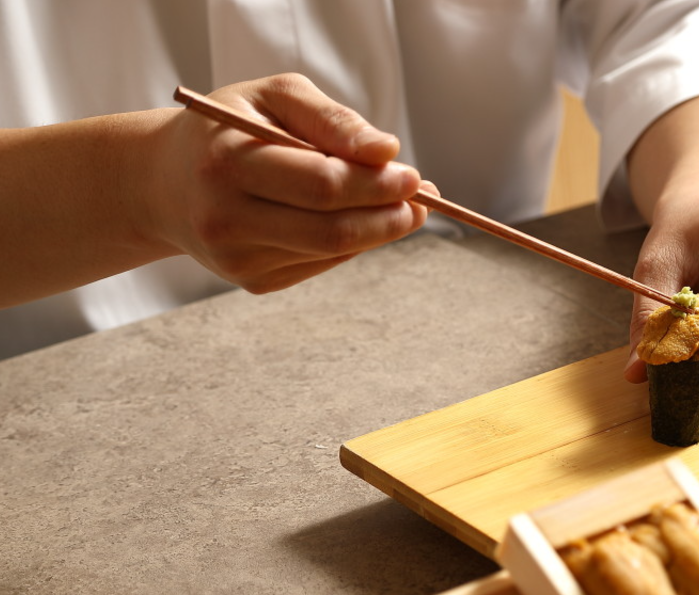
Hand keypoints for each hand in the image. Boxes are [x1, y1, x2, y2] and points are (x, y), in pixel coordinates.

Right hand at [149, 73, 428, 291]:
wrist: (165, 181)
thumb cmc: (231, 128)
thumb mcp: (274, 98)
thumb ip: (332, 120)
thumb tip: (387, 151)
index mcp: (227, 163)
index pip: (322, 184)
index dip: (376, 184)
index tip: (414, 176)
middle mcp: (225, 219)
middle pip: (332, 230)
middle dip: (389, 216)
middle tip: (422, 200)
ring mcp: (237, 259)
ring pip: (333, 251)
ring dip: (379, 231)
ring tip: (403, 207)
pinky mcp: (252, 281)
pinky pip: (322, 264)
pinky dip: (351, 243)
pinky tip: (356, 220)